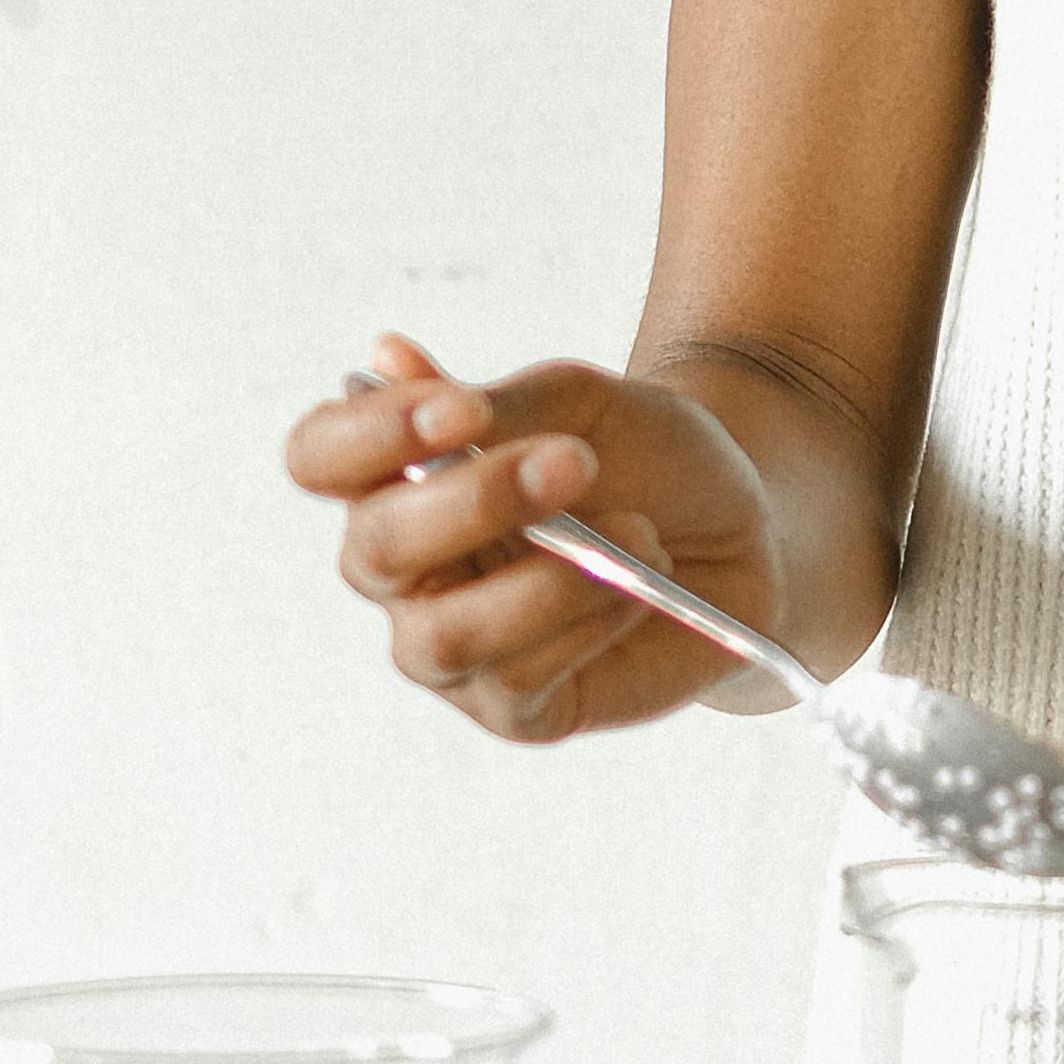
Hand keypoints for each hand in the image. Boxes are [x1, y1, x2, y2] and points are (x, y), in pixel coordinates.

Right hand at [284, 333, 795, 745]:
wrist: (744, 527)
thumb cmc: (645, 457)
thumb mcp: (581, 405)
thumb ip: (493, 406)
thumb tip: (386, 356)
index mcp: (397, 479)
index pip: (320, 458)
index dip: (370, 434)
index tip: (464, 406)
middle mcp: (404, 571)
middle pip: (376, 551)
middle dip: (475, 503)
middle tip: (579, 459)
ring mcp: (449, 648)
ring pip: (444, 636)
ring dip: (548, 579)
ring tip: (639, 534)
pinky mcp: (513, 707)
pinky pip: (521, 676)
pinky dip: (590, 620)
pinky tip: (643, 585)